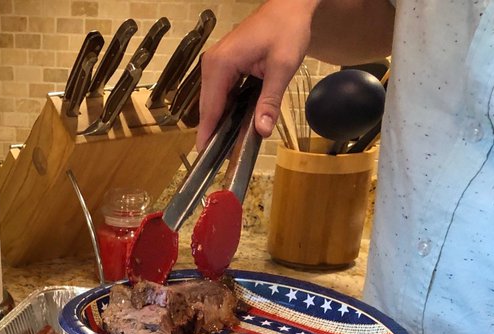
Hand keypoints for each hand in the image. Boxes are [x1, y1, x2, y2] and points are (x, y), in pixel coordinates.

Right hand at [194, 0, 316, 149]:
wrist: (289, 6)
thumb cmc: (286, 29)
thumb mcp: (282, 66)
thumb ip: (270, 100)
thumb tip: (262, 131)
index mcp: (221, 64)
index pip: (210, 108)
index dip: (207, 134)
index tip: (204, 158)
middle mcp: (212, 64)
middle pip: (208, 107)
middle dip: (214, 132)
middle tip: (220, 159)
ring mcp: (215, 64)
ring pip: (213, 102)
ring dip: (220, 122)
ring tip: (226, 147)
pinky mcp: (223, 65)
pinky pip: (220, 94)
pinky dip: (226, 109)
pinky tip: (234, 124)